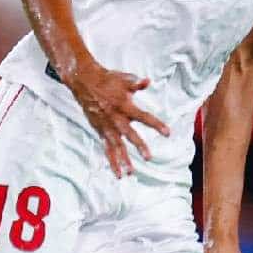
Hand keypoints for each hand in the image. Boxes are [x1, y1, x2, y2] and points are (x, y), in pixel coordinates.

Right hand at [65, 61, 169, 177]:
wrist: (85, 82)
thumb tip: (148, 81)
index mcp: (124, 106)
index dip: (156, 125)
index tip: (167, 133)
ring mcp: (107, 127)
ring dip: (123, 160)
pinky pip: (107, 149)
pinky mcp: (100, 131)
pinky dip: (112, 161)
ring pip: (116, 146)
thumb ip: (136, 84)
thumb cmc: (108, 80)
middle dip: (139, 146)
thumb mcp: (124, 79)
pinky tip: (118, 173)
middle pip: (129, 134)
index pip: (144, 117)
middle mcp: (116, 119)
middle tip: (148, 157)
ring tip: (130, 173)